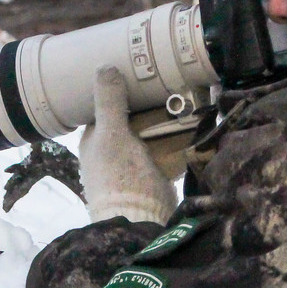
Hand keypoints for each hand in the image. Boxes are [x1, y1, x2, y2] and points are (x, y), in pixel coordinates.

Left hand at [78, 67, 177, 224]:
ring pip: (149, 132)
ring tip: (183, 93)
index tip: (135, 67)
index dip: (117, 88)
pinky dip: (176, 137)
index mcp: (94, 140)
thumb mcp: (112, 134)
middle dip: (145, 102)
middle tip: (166, 77)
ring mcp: (133, 163)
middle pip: (130, 118)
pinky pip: (166, 148)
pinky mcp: (154, 174)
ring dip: (164, 118)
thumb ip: (109, 102)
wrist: (140, 221)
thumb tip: (104, 66)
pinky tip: (192, 122)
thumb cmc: (120, 177)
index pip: (105, 106)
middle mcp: (111, 151)